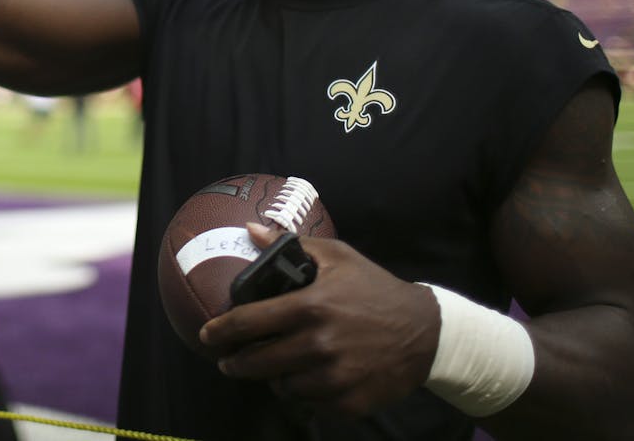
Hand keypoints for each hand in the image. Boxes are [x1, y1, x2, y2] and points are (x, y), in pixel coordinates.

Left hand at [198, 223, 440, 418]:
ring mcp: (335, 377)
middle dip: (236, 364)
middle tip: (229, 361)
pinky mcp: (349, 402)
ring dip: (275, 378)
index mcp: (311, 307)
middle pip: (258, 363)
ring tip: (276, 367)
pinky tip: (309, 379)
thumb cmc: (375, 289)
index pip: (250, 323)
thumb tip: (251, 230)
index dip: (221, 331)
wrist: (426, 332)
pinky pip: (311, 403)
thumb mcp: (338, 258)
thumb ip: (292, 245)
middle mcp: (319, 344)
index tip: (207, 336)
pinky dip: (305, 393)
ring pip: (283, 387)